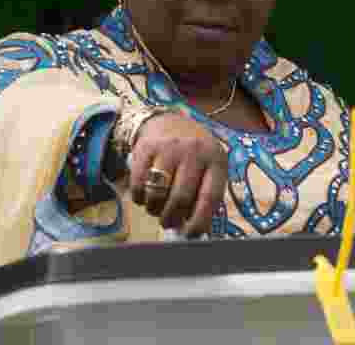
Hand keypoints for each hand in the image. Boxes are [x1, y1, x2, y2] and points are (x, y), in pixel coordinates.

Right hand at [127, 112, 226, 237]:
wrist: (168, 121)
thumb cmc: (193, 155)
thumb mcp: (208, 168)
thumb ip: (204, 196)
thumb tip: (194, 232)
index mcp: (215, 160)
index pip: (209, 197)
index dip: (199, 221)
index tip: (189, 234)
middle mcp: (194, 151)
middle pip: (181, 197)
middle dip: (171, 217)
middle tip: (168, 222)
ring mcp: (169, 147)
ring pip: (158, 192)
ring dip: (154, 210)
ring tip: (156, 209)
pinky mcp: (146, 147)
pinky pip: (139, 183)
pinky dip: (139, 198)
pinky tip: (144, 197)